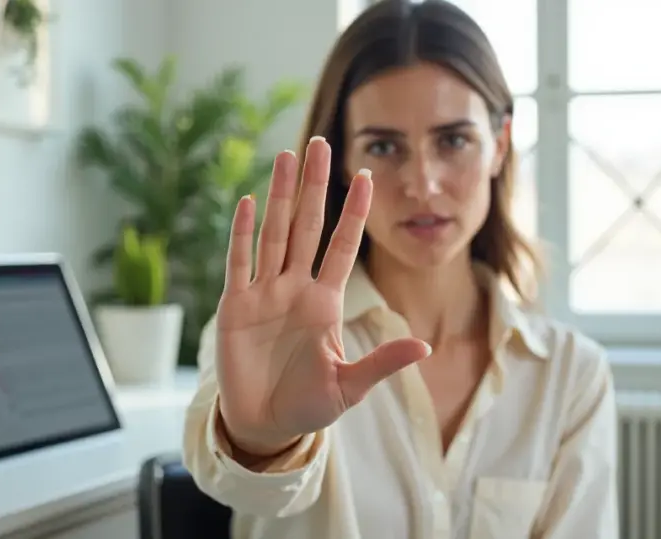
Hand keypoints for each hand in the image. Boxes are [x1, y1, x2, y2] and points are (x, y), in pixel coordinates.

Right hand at [214, 137, 431, 456]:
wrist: (264, 425)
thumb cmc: (309, 406)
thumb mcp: (350, 386)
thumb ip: (382, 363)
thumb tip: (425, 348)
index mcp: (326, 302)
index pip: (342, 246)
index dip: (354, 212)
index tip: (368, 176)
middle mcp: (296, 288)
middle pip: (307, 226)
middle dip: (316, 186)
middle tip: (323, 143)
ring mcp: (264, 294)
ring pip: (275, 233)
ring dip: (281, 196)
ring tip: (288, 156)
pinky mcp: (235, 307)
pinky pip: (239, 262)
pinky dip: (242, 233)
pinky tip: (249, 201)